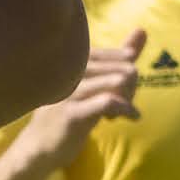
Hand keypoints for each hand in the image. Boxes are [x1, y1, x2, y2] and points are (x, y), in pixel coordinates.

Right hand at [47, 23, 148, 139]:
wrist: (37, 149)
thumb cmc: (66, 114)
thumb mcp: (90, 85)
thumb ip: (115, 59)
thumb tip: (142, 30)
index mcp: (64, 65)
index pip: (99, 53)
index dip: (119, 61)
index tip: (125, 76)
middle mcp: (63, 75)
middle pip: (115, 67)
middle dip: (130, 83)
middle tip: (128, 98)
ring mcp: (66, 94)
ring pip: (114, 82)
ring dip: (129, 97)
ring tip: (128, 108)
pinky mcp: (71, 114)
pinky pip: (108, 102)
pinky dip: (126, 109)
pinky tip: (132, 116)